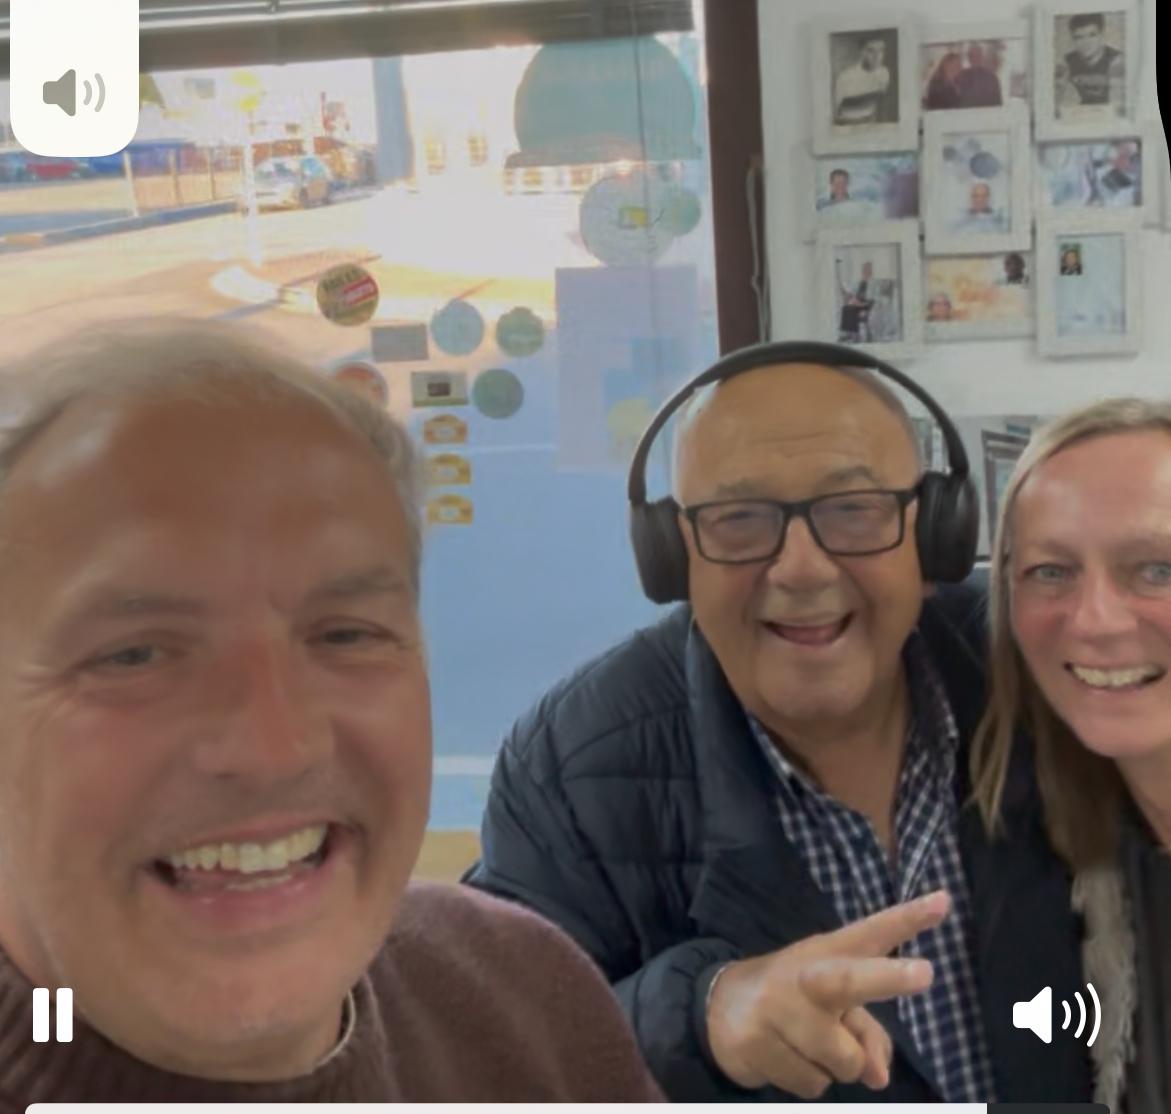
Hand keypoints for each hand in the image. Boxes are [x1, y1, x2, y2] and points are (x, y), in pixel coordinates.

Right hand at [705, 890, 948, 1098]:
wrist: (718, 1007)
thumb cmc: (793, 1000)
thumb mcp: (832, 1004)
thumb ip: (868, 1032)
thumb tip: (878, 1077)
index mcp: (829, 954)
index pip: (872, 932)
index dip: (908, 919)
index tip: (944, 902)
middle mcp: (805, 974)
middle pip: (850, 978)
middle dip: (888, 977)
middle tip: (926, 974)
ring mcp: (778, 1008)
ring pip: (843, 1060)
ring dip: (833, 1064)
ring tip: (804, 1041)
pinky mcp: (757, 1041)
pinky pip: (813, 1083)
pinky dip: (807, 1078)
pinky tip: (783, 1053)